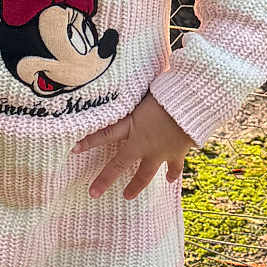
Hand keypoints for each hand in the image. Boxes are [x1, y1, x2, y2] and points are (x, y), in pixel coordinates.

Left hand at [72, 93, 193, 199]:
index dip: (88, 142)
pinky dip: (172, 174)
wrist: (194, 104)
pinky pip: (173, 167)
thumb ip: (132, 89)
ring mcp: (160, 151)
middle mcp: (142, 143)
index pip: (104, 135)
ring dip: (136, 186)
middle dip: (105, 179)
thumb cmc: (169, 89)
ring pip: (145, 174)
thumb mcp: (145, 88)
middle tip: (93, 193)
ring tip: (127, 196)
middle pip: (119, 164)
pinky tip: (169, 181)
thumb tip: (127, 70)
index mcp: (132, 125)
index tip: (73, 150)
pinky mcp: (177, 153)